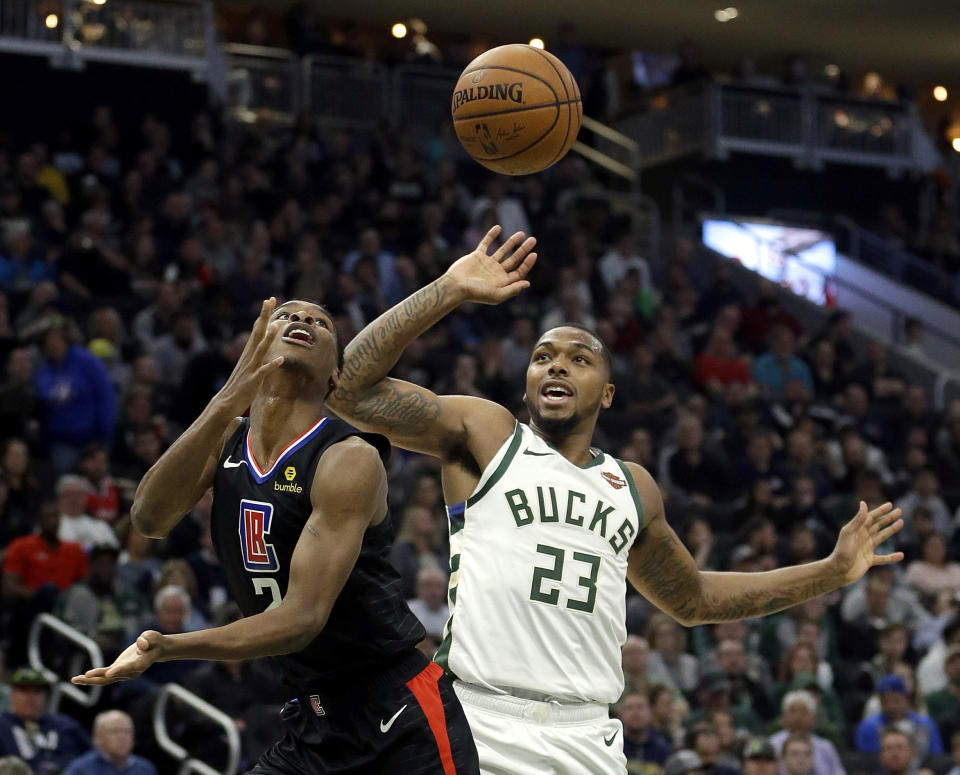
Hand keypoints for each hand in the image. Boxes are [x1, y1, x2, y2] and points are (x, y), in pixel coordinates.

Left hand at [72, 630, 166, 685]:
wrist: (155, 649)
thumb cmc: (155, 641)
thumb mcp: (153, 637)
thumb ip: (147, 640)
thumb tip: (141, 644)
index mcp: (140, 663)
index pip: (129, 668)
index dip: (119, 670)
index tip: (109, 673)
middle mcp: (131, 672)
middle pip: (112, 677)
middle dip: (98, 677)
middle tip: (85, 676)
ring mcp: (123, 674)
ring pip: (105, 680)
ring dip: (90, 680)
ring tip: (74, 679)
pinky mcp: (117, 671)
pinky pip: (103, 677)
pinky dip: (92, 677)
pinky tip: (80, 678)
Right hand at [215, 297, 284, 413]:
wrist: (226, 402)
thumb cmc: (241, 383)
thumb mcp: (250, 364)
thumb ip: (257, 352)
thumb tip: (264, 342)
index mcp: (249, 351)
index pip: (257, 328)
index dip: (264, 314)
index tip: (270, 299)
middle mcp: (249, 356)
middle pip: (258, 333)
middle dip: (264, 317)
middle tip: (269, 300)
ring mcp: (251, 368)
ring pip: (260, 350)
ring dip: (268, 338)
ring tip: (276, 326)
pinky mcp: (253, 381)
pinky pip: (263, 372)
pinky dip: (271, 365)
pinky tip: (281, 360)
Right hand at [445, 225, 536, 304]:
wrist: (456, 286)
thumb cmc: (476, 294)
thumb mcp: (497, 295)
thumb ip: (512, 289)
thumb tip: (528, 283)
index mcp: (502, 282)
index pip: (519, 271)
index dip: (527, 263)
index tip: (533, 254)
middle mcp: (496, 272)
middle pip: (514, 259)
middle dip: (523, 250)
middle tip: (533, 239)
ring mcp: (487, 263)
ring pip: (502, 250)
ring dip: (512, 241)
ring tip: (522, 233)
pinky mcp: (477, 256)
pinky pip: (485, 243)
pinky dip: (491, 235)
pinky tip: (498, 227)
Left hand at [829, 501, 903, 584]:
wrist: (838, 570)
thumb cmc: (842, 551)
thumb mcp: (849, 533)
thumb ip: (858, 519)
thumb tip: (863, 503)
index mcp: (857, 530)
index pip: (870, 517)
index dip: (880, 511)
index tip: (890, 505)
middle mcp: (862, 537)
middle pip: (878, 525)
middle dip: (888, 518)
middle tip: (900, 511)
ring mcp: (866, 549)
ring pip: (882, 537)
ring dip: (891, 530)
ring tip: (901, 523)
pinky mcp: (869, 560)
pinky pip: (883, 558)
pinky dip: (892, 557)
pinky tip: (901, 555)